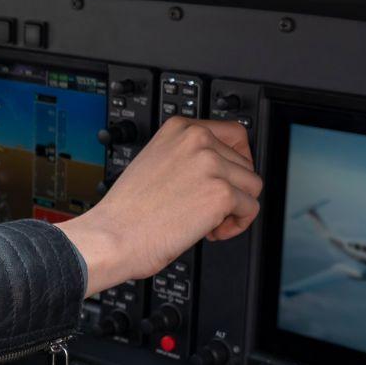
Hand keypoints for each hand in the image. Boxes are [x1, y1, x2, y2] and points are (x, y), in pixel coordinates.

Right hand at [57, 116, 260, 295]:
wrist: (113, 235)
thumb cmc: (127, 211)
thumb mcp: (155, 161)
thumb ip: (187, 157)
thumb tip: (220, 168)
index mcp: (180, 128)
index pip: (234, 134)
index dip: (236, 160)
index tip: (229, 177)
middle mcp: (197, 140)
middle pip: (245, 163)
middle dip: (232, 188)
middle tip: (206, 207)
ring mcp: (211, 164)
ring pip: (252, 185)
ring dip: (235, 207)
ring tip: (208, 221)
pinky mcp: (222, 192)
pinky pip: (251, 209)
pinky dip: (237, 225)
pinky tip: (211, 231)